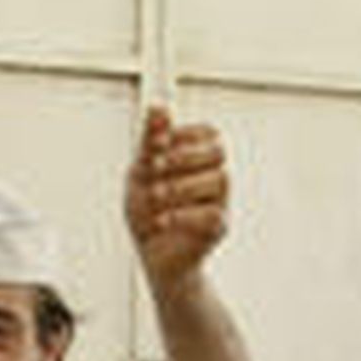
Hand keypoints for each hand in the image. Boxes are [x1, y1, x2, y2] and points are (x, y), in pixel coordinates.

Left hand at [126, 108, 230, 295]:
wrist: (151, 254)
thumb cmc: (148, 210)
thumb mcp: (141, 172)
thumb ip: (151, 141)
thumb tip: (158, 106)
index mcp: (198, 159)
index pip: (209, 132)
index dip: (184, 133)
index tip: (156, 145)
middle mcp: (214, 177)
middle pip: (218, 151)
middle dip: (184, 156)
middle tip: (155, 168)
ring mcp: (220, 202)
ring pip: (219, 180)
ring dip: (181, 186)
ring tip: (156, 198)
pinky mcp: (218, 228)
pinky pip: (214, 214)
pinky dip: (184, 215)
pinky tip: (162, 220)